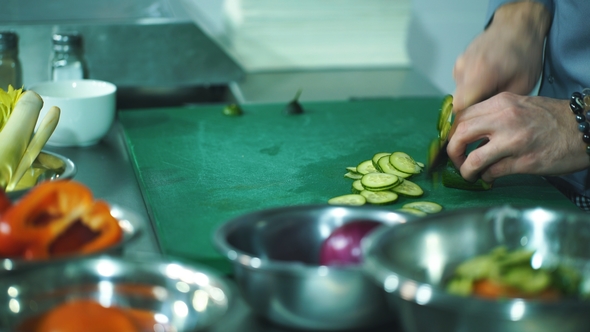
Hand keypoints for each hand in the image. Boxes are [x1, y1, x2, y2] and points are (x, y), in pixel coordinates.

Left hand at [447, 92, 589, 182]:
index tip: (454, 142)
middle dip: (452, 152)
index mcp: (501, 103)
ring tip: (470, 174)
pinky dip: (486, 177)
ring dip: (466, 170)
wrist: (584, 128)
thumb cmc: (553, 119)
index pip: (462, 116)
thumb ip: (494, 115)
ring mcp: (513, 141)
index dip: (453, 133)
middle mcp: (504, 119)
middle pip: (460, 135)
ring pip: (473, 159)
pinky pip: (492, 172)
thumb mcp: (519, 105)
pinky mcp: (524, 162)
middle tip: (456, 161)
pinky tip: (490, 176)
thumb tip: (469, 131)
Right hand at [452, 2, 550, 111]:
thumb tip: (485, 120)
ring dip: (472, 96)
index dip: (464, 121)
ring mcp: (460, 64)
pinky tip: (486, 78)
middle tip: (489, 110)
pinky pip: (461, 82)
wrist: (516, 26)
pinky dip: (471, 85)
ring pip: (459, 92)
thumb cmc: (525, 55)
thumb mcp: (522, 85)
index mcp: (482, 74)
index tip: (474, 128)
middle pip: (458, 101)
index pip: (460, 107)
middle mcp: (465, 69)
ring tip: (491, 88)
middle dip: (471, 109)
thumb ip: (499, 104)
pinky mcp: (458, 61)